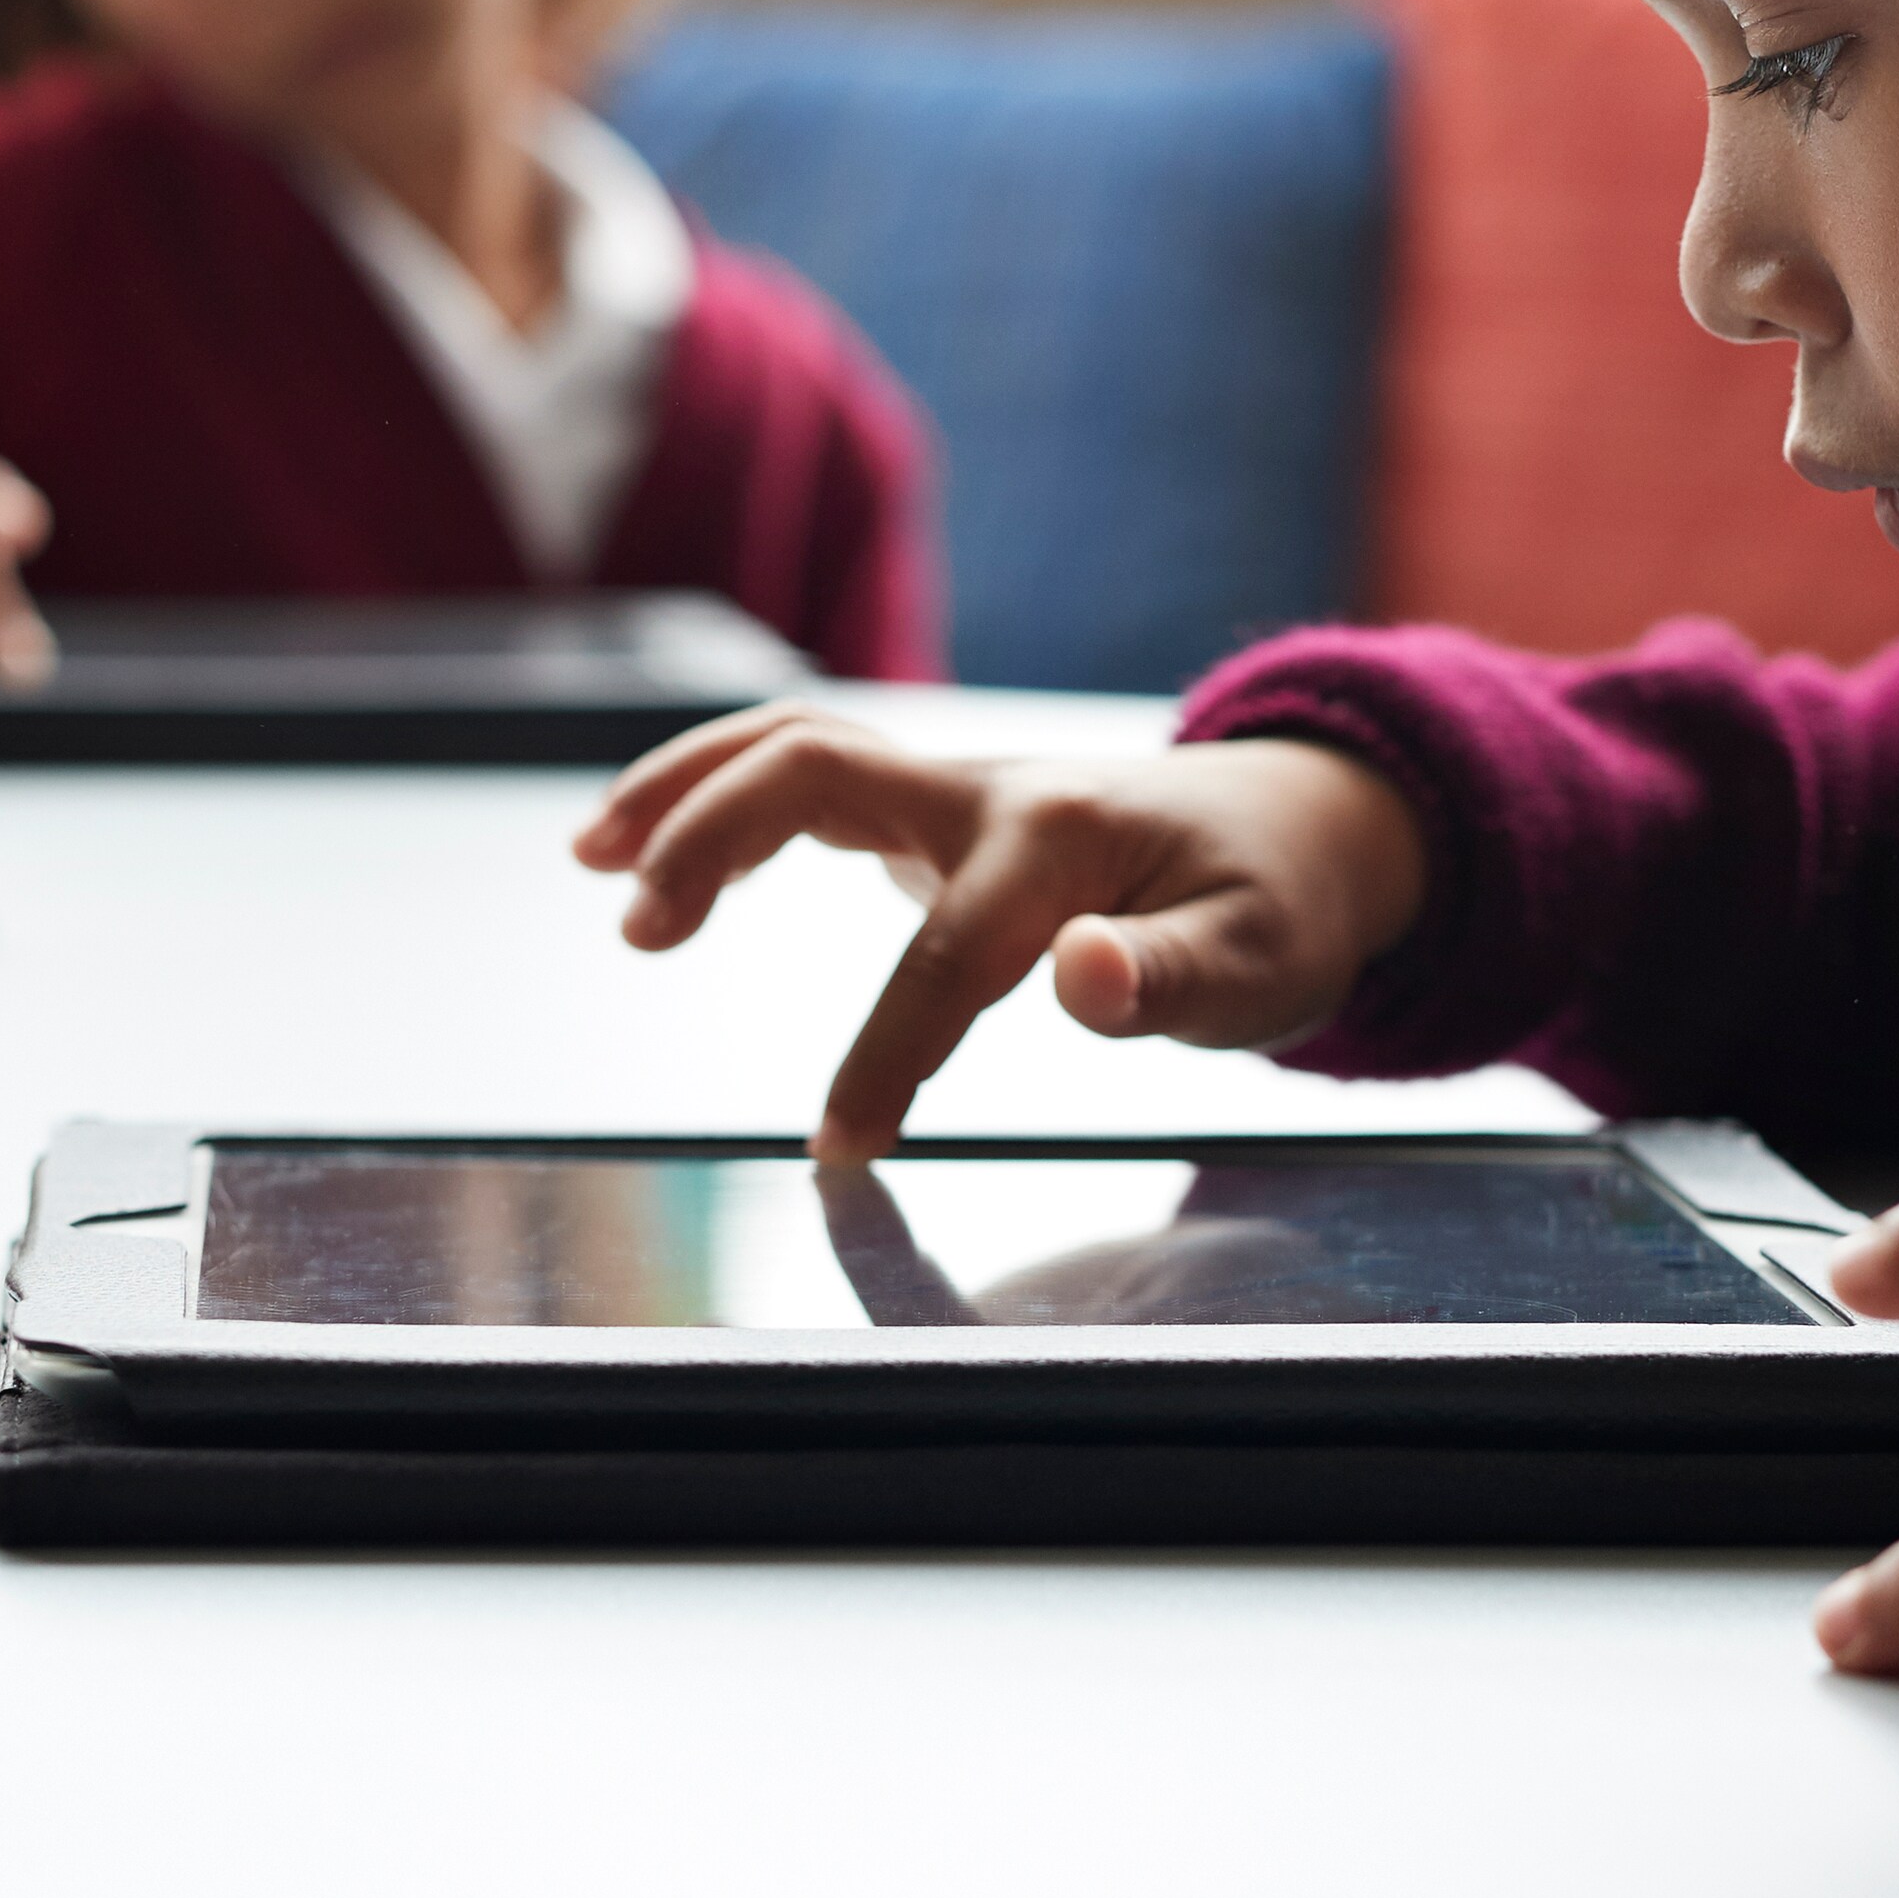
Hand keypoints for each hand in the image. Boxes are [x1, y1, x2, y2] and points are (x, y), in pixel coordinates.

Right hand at [571, 708, 1428, 1163]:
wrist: (1303, 825)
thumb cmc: (1280, 906)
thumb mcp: (1263, 963)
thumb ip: (1171, 976)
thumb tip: (1086, 976)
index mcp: (1061, 837)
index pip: (950, 952)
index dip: (889, 1050)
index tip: (842, 1147)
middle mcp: (989, 791)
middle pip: (818, 769)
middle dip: (717, 837)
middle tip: (640, 930)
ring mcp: (954, 789)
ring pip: (793, 750)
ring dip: (686, 792)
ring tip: (595, 864)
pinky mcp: (931, 807)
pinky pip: (803, 775)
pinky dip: (716, 798)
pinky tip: (652, 858)